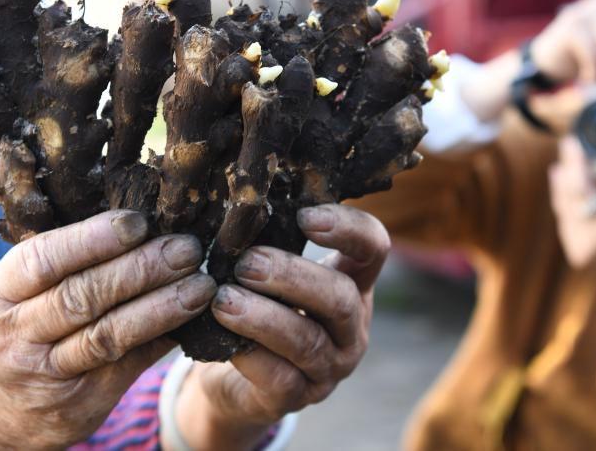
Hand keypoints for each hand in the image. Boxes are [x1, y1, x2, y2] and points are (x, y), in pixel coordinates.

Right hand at [0, 211, 215, 449]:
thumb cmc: (21, 325)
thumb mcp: (16, 292)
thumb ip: (63, 261)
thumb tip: (143, 222)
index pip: (42, 260)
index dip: (92, 239)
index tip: (139, 222)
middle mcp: (14, 335)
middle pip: (82, 296)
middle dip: (141, 268)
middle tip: (185, 249)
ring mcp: (45, 373)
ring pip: (109, 335)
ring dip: (162, 307)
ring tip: (200, 285)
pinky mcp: (78, 402)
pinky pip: (128, 365)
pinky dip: (162, 339)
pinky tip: (192, 321)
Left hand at [175, 204, 389, 449]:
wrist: (238, 380)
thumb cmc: (259, 306)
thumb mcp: (274, 274)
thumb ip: (273, 242)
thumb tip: (242, 198)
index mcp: (353, 282)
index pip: (374, 247)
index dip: (348, 229)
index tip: (305, 216)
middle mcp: (351, 327)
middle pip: (339, 297)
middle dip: (291, 276)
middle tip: (247, 262)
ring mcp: (328, 367)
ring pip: (305, 340)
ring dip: (261, 316)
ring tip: (222, 299)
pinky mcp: (297, 399)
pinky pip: (278, 377)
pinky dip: (248, 353)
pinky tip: (221, 335)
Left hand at [548, 135, 595, 274]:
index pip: (586, 193)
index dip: (575, 166)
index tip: (571, 142)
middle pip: (570, 198)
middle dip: (568, 169)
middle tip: (569, 144)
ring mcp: (584, 255)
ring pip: (563, 208)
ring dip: (563, 182)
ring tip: (567, 158)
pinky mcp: (577, 256)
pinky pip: (564, 219)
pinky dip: (565, 198)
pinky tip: (564, 178)